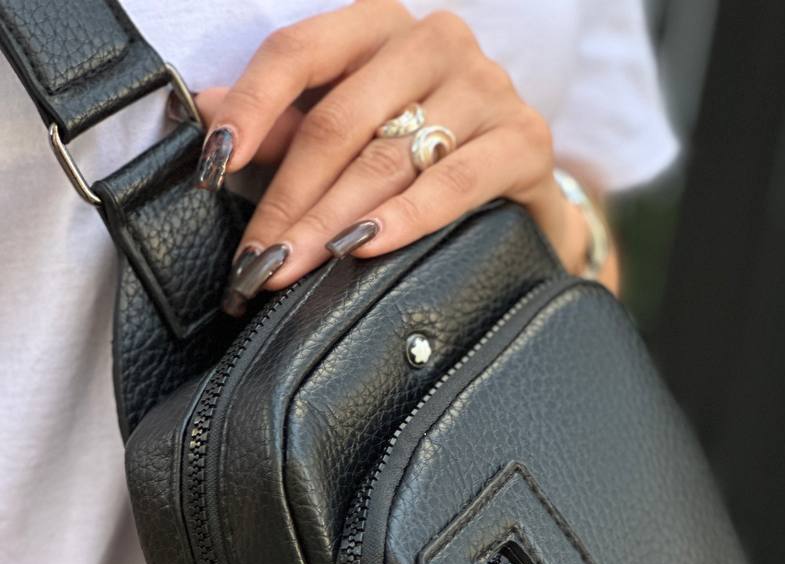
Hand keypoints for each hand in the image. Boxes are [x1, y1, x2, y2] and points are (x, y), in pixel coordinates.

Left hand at [189, 0, 596, 311]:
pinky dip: (406, 218)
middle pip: (340, 120)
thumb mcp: (354, 132)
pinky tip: (368, 247)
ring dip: (333, 220)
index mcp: (380, 27)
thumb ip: (289, 124)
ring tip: (294, 266)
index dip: (252, 106)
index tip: (214, 164)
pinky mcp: (524, 140)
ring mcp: (486, 87)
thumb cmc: (429, 157)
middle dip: (290, 198)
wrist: (525, 194)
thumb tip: (208, 113)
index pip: (299, 52)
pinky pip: (454, 182)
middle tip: (257, 256)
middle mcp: (435, 42)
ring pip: (389, 157)